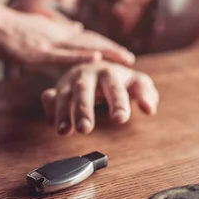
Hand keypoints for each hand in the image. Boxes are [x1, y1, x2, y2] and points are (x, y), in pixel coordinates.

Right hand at [0, 3, 134, 66]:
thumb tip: (79, 27)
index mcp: (59, 33)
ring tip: (123, 58)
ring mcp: (50, 44)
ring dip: (105, 53)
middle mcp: (59, 36)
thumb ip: (61, 29)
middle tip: (130, 58)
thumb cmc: (14, 26)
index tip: (122, 52)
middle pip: (91, 43)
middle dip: (111, 50)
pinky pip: (64, 55)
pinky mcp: (39, 52)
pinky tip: (96, 58)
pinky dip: (81, 57)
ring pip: (83, 48)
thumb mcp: (41, 27)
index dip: (106, 45)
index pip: (88, 39)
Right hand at [40, 61, 158, 134]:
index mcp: (109, 72)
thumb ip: (147, 95)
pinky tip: (53, 123)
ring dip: (63, 113)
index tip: (121, 119)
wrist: (96, 65)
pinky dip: (49, 109)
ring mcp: (70, 81)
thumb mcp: (137, 83)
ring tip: (65, 132)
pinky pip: (49, 98)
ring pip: (64, 95)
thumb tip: (149, 109)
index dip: (118, 103)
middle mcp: (87, 75)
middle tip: (86, 129)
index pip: (114, 87)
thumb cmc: (120, 80)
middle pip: (84, 90)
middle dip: (83, 109)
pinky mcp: (58, 89)